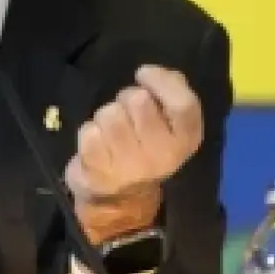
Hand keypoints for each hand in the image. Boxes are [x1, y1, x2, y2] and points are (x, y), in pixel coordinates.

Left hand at [64, 65, 203, 241]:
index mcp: (185, 141)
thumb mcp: (167, 126)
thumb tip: (162, 74)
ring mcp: (130, 167)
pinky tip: (97, 146)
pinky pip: (89, 131)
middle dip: (127, 98)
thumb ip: (171, 95)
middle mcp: (162, 156)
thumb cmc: (143, 149)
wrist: (119, 199)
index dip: (162, 81)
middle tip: (126, 113)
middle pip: (139, 100)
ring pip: (110, 113)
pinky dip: (89, 132)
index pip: (184, 105)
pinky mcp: (100, 172)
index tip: (143, 73)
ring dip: (105, 116)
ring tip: (111, 132)